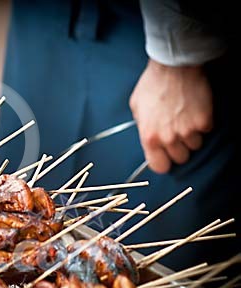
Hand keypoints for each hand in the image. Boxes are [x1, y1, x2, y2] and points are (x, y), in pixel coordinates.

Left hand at [129, 59, 212, 173]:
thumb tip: (147, 136)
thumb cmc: (152, 84)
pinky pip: (206, 131)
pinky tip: (194, 110)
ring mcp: (188, 131)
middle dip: (179, 148)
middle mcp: (168, 138)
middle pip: (180, 158)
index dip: (163, 162)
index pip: (159, 166)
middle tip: (176, 133)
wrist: (173, 67)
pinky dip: (203, 123)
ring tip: (185, 118)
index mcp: (149, 137)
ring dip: (191, 135)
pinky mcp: (204, 121)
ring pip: (195, 146)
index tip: (165, 157)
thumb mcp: (136, 108)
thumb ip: (142, 127)